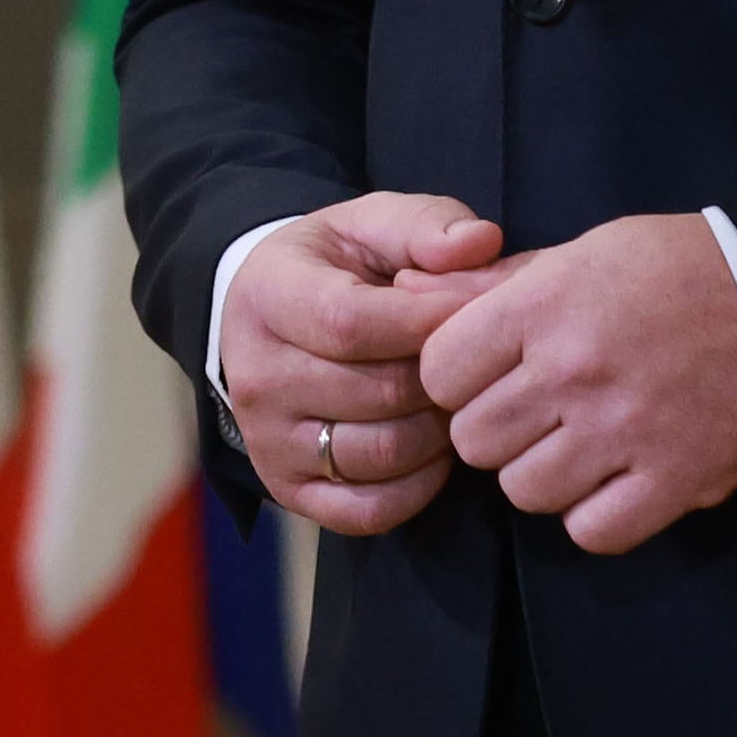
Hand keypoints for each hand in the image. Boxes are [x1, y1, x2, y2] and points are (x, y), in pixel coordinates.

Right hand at [222, 192, 503, 536]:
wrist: (267, 316)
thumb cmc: (335, 266)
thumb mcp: (370, 224)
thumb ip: (426, 226)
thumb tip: (480, 243)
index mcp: (269, 298)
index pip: (352, 324)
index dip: (430, 322)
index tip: (478, 311)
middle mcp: (256, 377)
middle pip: (378, 393)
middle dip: (445, 379)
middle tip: (476, 360)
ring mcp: (268, 441)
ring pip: (381, 453)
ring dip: (438, 432)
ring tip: (452, 399)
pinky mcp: (289, 490)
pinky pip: (369, 511)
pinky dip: (418, 487)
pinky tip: (431, 446)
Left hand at [419, 211, 736, 554]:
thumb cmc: (681, 266)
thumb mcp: (584, 252)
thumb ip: (497, 284)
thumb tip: (409, 290)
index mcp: (546, 304)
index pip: (441, 372)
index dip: (456, 378)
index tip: (489, 373)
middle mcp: (575, 371)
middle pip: (474, 440)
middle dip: (496, 429)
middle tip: (536, 412)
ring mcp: (624, 431)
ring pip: (524, 491)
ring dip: (542, 474)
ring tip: (578, 444)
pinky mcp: (674, 481)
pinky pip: (592, 531)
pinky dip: (595, 514)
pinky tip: (615, 480)